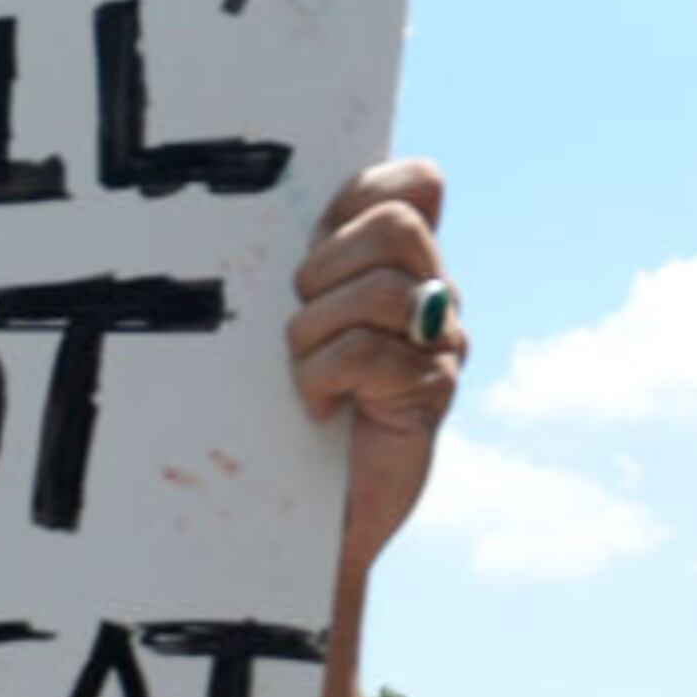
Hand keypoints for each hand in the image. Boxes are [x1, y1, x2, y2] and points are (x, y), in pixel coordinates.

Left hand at [288, 159, 462, 570]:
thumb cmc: (274, 410)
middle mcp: (431, 294)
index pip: (415, 184)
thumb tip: (257, 195)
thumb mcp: (276, 320)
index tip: (311, 248)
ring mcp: (440, 344)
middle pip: (396, 226)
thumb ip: (294, 262)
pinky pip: (372, 355)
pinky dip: (324, 379)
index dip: (359, 198)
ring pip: (384, 290)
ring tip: (302, 373)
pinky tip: (319, 409)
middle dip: (325, 269)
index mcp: (396, 263)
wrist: (300, 513)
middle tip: (298, 322)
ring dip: (316, 331)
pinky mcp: (431, 396)